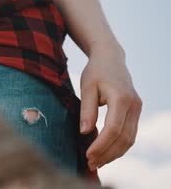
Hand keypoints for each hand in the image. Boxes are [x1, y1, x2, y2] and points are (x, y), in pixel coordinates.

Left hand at [79, 43, 141, 170]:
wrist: (110, 58)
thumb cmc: (95, 72)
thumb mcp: (86, 88)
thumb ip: (86, 110)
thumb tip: (85, 133)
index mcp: (121, 98)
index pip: (113, 128)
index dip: (101, 145)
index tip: (87, 155)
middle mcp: (134, 105)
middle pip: (124, 138)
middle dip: (107, 154)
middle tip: (90, 164)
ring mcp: (138, 109)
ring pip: (130, 139)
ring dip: (114, 153)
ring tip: (96, 162)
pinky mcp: (136, 112)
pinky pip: (130, 134)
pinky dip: (118, 146)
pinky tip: (105, 153)